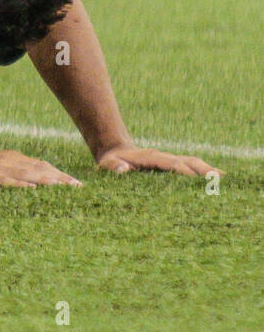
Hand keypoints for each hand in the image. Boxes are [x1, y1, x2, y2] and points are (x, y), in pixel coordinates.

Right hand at [0, 150, 82, 187]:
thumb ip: (15, 172)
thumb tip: (36, 184)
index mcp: (12, 156)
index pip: (42, 164)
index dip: (60, 173)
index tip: (77, 183)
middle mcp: (8, 158)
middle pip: (40, 167)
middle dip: (60, 177)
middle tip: (79, 187)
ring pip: (28, 173)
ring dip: (47, 180)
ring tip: (63, 187)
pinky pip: (7, 180)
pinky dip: (21, 184)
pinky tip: (33, 190)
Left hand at [96, 145, 222, 177]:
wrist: (115, 151)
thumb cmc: (111, 162)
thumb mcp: (106, 164)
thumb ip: (112, 167)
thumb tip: (123, 170)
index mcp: (150, 158)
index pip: (171, 164)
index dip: (183, 171)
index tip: (196, 179)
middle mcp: (164, 157)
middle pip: (188, 161)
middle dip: (203, 169)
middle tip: (219, 180)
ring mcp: (169, 160)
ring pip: (193, 162)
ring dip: (208, 170)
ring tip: (224, 180)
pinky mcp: (172, 165)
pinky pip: (191, 167)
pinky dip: (204, 172)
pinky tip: (216, 180)